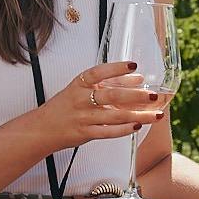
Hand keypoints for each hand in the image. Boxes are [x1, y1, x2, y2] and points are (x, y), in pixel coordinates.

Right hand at [29, 61, 157, 151]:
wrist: (43, 128)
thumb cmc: (65, 106)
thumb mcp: (81, 89)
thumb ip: (107, 83)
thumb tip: (137, 79)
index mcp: (79, 84)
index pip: (98, 72)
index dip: (116, 68)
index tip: (133, 65)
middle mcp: (81, 99)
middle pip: (111, 95)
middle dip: (135, 95)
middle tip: (153, 95)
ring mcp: (83, 117)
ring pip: (114, 116)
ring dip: (138, 115)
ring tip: (155, 115)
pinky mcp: (85, 133)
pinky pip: (108, 132)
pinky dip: (124, 129)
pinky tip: (137, 126)